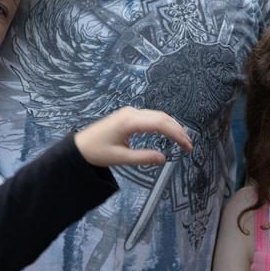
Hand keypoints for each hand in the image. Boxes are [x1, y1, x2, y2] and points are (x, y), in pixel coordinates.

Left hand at [74, 107, 191, 166]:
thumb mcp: (121, 158)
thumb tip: (164, 158)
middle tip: (189, 146)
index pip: (160, 124)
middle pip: (162, 117)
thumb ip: (143, 157)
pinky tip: (169, 133)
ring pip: (158, 115)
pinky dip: (163, 124)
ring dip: (172, 126)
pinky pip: (151, 116)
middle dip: (178, 130)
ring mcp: (130, 112)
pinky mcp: (129, 115)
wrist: (79, 146)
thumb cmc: (97, 152)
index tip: (187, 147)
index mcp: (130, 121)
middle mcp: (132, 113)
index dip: (177, 134)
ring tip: (183, 141)